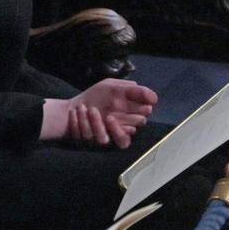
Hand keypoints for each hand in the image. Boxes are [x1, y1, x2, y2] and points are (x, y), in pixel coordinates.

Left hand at [40, 79, 156, 147]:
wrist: (74, 105)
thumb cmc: (98, 97)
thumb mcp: (115, 87)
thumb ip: (135, 91)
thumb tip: (154, 98)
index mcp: (129, 119)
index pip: (141, 120)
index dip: (134, 113)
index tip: (123, 103)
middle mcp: (119, 132)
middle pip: (127, 133)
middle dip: (118, 121)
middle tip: (107, 112)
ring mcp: (104, 139)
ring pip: (105, 139)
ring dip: (96, 123)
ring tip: (89, 109)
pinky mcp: (89, 143)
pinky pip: (87, 138)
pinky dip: (82, 123)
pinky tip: (78, 111)